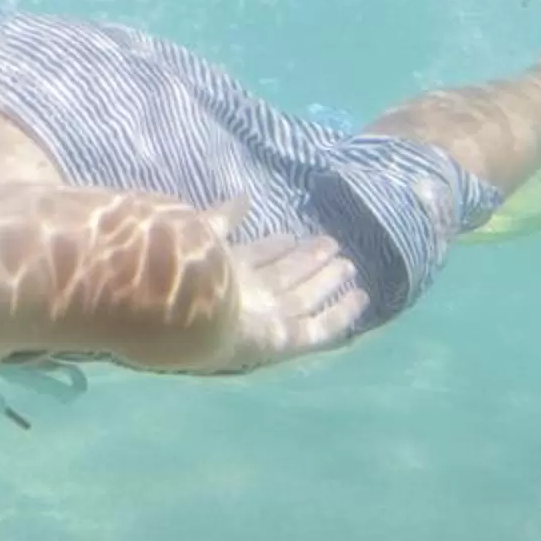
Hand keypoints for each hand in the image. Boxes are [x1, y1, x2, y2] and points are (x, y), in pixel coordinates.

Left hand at [160, 232, 368, 373]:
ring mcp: (266, 320)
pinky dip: (340, 314)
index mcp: (224, 274)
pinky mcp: (284, 341)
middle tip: (333, 246)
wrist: (180, 314)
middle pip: (283, 277)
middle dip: (306, 262)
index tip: (293, 235)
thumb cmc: (184, 271)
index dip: (273, 247)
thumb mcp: (202, 232)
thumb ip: (223, 218)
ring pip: (303, 297)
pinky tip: (360, 297)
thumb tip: (245, 198)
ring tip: (346, 262)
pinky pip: (318, 328)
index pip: (255, 259)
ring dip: (324, 279)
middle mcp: (247, 298)